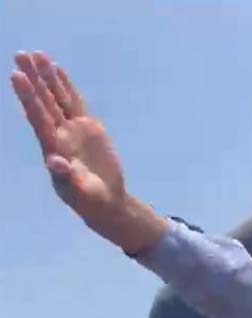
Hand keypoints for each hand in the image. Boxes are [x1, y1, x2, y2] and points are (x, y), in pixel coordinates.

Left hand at [10, 51, 165, 252]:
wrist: (106, 200)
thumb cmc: (89, 200)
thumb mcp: (79, 192)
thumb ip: (67, 177)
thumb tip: (54, 161)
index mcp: (54, 147)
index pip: (38, 117)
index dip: (28, 97)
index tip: (18, 76)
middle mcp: (59, 134)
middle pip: (43, 102)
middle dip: (33, 79)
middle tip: (20, 55)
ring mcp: (72, 129)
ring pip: (57, 98)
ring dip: (47, 77)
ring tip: (37, 54)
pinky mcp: (87, 128)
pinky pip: (75, 103)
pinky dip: (66, 87)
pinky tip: (57, 70)